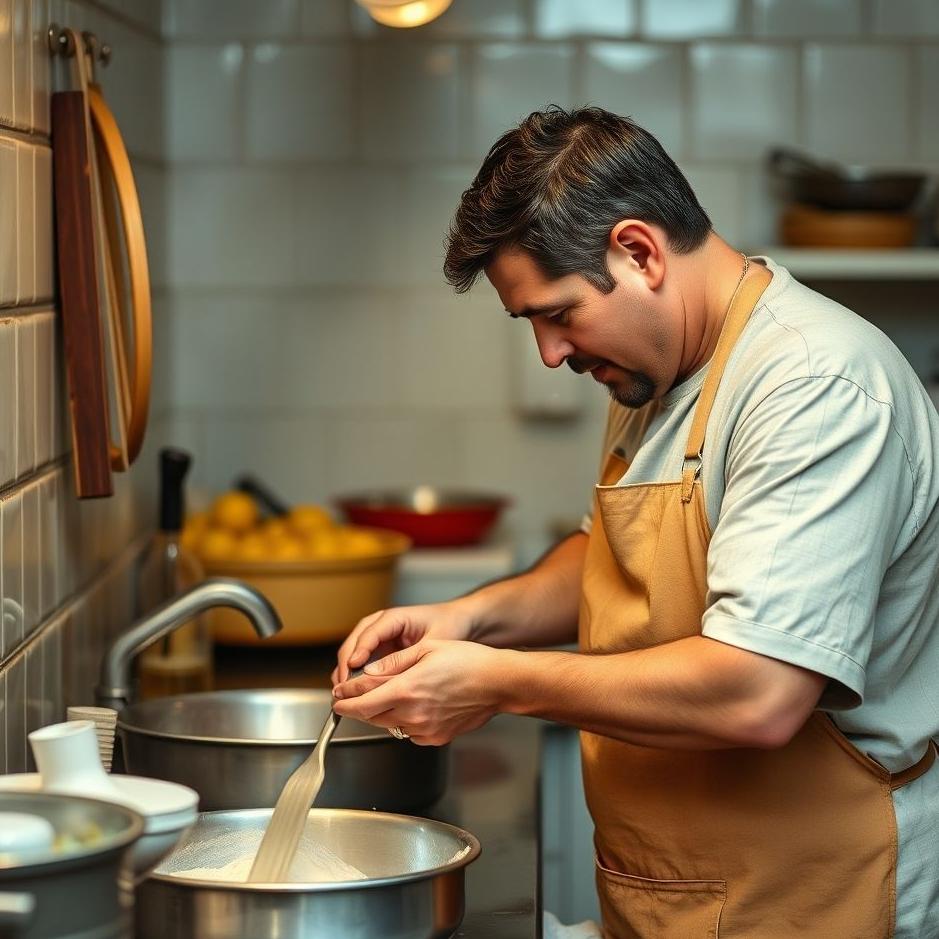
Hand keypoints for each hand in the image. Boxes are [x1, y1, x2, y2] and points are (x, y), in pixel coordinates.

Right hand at [331, 600, 476, 684]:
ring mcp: (379, 637)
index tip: (353, 667)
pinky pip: (363, 662)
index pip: (369, 633)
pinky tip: (356, 692)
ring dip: (347, 672)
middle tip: (344, 687)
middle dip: (346, 664)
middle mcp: (381, 624)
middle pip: (354, 642)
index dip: (359, 651)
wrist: (459, 621)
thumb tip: (388, 675)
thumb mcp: (434, 642)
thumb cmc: (449, 625)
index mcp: (393, 617)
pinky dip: (356, 676)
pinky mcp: (381, 650)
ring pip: (354, 652)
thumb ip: (411, 657)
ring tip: (345, 693)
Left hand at [331, 640, 509, 745]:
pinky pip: (407, 732)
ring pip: (388, 725)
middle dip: (356, 706)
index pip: (361, 700)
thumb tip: (367, 672)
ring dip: (379, 713)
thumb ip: (392, 662)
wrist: (498, 683)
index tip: (338, 693)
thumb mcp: (426, 650)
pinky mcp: (435, 738)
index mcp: (407, 688)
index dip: (344, 697)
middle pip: (370, 716)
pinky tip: (410, 706)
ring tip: (382, 697)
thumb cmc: (468, 661)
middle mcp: (412, 713)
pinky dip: (401, 721)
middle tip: (349, 696)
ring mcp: (424, 729)